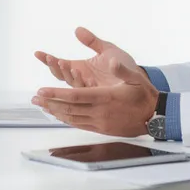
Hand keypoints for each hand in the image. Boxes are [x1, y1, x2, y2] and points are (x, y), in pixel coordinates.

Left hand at [31, 61, 158, 137]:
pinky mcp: (101, 129)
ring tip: (41, 106)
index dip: (56, 94)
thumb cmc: (144, 95)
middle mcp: (100, 112)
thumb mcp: (135, 78)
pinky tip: (58, 116)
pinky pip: (79, 125)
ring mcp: (100, 122)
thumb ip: (121, 69)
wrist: (155, 117)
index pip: (74, 96)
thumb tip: (111, 60)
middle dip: (49, 103)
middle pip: (68, 108)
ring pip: (71, 118)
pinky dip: (66, 120)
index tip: (42, 90)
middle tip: (34, 98)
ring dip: (55, 112)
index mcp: (105, 98)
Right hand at [34, 27, 142, 88]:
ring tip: (67, 64)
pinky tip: (81, 73)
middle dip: (55, 67)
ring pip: (73, 84)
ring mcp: (90, 88)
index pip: (60, 66)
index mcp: (80, 69)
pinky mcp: (100, 94)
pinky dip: (82, 82)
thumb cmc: (123, 64)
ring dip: (68, 74)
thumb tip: (77, 29)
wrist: (139, 78)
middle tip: (51, 58)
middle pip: (61, 76)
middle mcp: (82, 80)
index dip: (48, 60)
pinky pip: (87, 90)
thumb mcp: (107, 48)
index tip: (37, 53)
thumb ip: (92, 41)